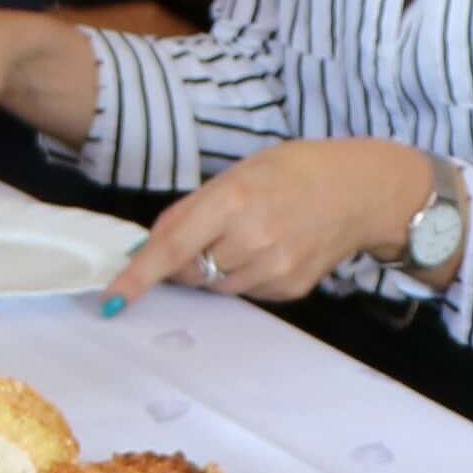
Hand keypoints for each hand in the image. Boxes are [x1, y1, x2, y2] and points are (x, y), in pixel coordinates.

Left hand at [119, 138, 443, 307]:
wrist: (360, 190)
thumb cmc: (293, 171)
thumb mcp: (237, 174)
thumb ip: (191, 210)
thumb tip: (147, 247)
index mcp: (233, 199)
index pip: (172, 248)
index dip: (138, 277)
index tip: (112, 301)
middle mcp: (254, 238)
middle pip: (190, 271)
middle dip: (184, 260)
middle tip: (209, 233)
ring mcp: (275, 268)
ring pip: (216, 286)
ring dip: (215, 268)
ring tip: (248, 235)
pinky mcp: (292, 288)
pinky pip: (247, 292)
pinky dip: (245, 275)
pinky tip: (270, 248)